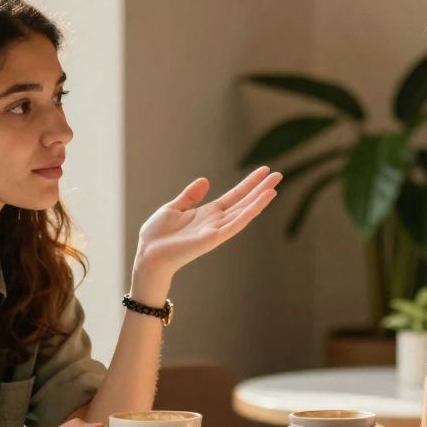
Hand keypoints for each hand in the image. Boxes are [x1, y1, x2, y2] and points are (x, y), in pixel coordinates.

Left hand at [134, 167, 280, 280]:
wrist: (148, 254)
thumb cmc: (157, 235)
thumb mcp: (174, 208)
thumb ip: (190, 196)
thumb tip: (205, 180)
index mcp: (207, 213)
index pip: (234, 196)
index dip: (249, 184)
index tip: (264, 171)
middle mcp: (216, 222)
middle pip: (243, 202)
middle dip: (260, 189)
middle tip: (278, 175)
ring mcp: (216, 231)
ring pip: (243, 213)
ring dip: (259, 200)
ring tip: (274, 187)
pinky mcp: (211, 239)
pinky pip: (233, 226)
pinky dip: (246, 215)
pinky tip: (258, 205)